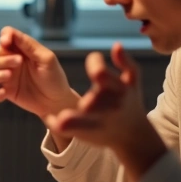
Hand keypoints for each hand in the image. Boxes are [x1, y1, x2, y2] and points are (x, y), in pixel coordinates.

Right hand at [0, 26, 79, 119]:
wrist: (57, 102)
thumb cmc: (54, 77)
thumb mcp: (46, 58)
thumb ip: (29, 45)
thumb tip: (11, 34)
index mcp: (21, 50)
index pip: (5, 36)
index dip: (3, 37)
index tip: (6, 43)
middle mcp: (10, 61)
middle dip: (1, 57)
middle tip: (18, 62)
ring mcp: (7, 77)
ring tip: (9, 76)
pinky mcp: (6, 92)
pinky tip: (5, 94)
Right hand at [42, 43, 164, 178]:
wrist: (133, 132)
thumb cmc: (100, 131)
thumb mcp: (81, 134)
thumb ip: (61, 126)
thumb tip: (47, 113)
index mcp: (94, 124)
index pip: (76, 123)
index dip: (67, 121)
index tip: (62, 118)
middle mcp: (110, 109)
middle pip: (93, 103)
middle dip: (88, 103)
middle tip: (84, 103)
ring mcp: (123, 94)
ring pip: (107, 80)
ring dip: (97, 69)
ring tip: (93, 61)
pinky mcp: (132, 83)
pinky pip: (131, 68)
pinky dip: (123, 58)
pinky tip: (115, 47)